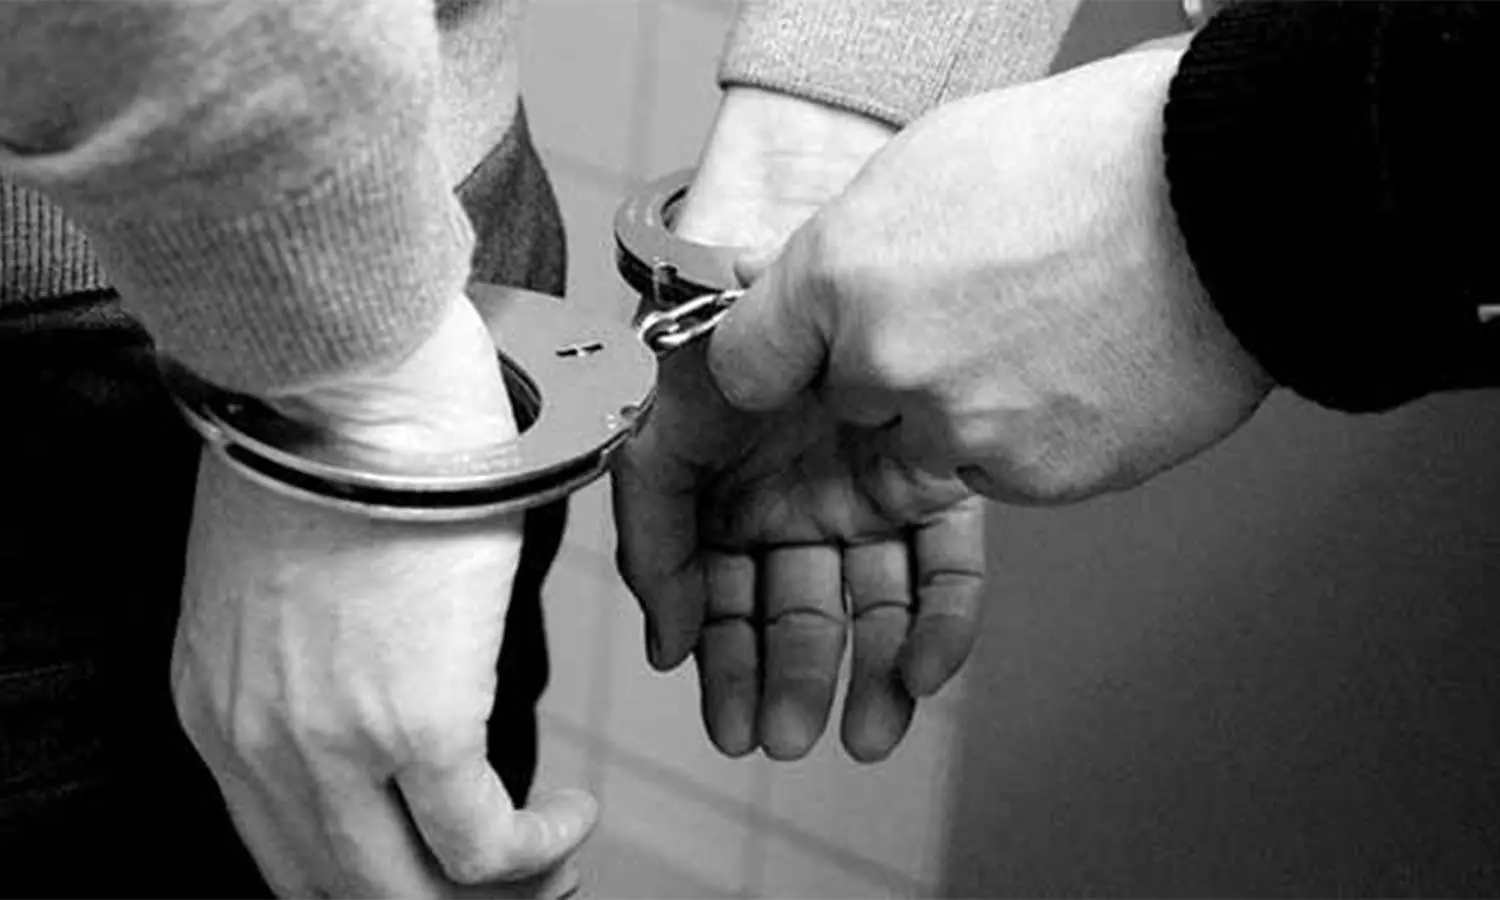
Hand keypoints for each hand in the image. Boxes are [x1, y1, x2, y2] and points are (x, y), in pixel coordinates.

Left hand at [171, 297, 596, 897]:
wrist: (342, 373)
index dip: (370, 879)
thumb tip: (392, 668)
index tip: (434, 864)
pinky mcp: (417, 724)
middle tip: (509, 887)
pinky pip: (485, 847)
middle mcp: (259, 745)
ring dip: (499, 893)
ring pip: (413, 894)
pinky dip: (539, 850)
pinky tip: (570, 813)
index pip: (284, 851)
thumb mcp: (288, 563)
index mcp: (219, 705)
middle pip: (345, 893)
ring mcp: (331, 745)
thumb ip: (315, 646)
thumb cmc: (328, 433)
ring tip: (551, 864)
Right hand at [614, 88, 983, 763]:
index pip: (715, 593)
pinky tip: (928, 670)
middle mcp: (788, 495)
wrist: (798, 215)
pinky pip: (942, 561)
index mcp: (720, 490)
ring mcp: (864, 486)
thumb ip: (652, 525)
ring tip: (863, 736)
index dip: (718, 660)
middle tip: (787, 739)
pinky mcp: (935, 476)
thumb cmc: (719, 314)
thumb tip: (665, 637)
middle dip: (787, 680)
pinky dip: (938, 618)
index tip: (724, 720)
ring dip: (863, 671)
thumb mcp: (660, 422)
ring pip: (866, 600)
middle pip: (789, 608)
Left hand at [708, 48, 1271, 505]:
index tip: (797, 357)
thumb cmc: (1096, 160)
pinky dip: (1027, 434)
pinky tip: (1075, 366)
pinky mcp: (1035, 477)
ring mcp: (962, 430)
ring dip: (961, 408)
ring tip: (1040, 332)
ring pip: (925, 445)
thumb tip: (818, 293)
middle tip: (970, 312)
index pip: (747, 361)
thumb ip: (851, 246)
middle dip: (888, 372)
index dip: (780, 355)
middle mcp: (889, 364)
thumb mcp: (929, 164)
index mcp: (843, 275)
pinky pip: (1000, 469)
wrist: (1233, 199)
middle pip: (847, 403)